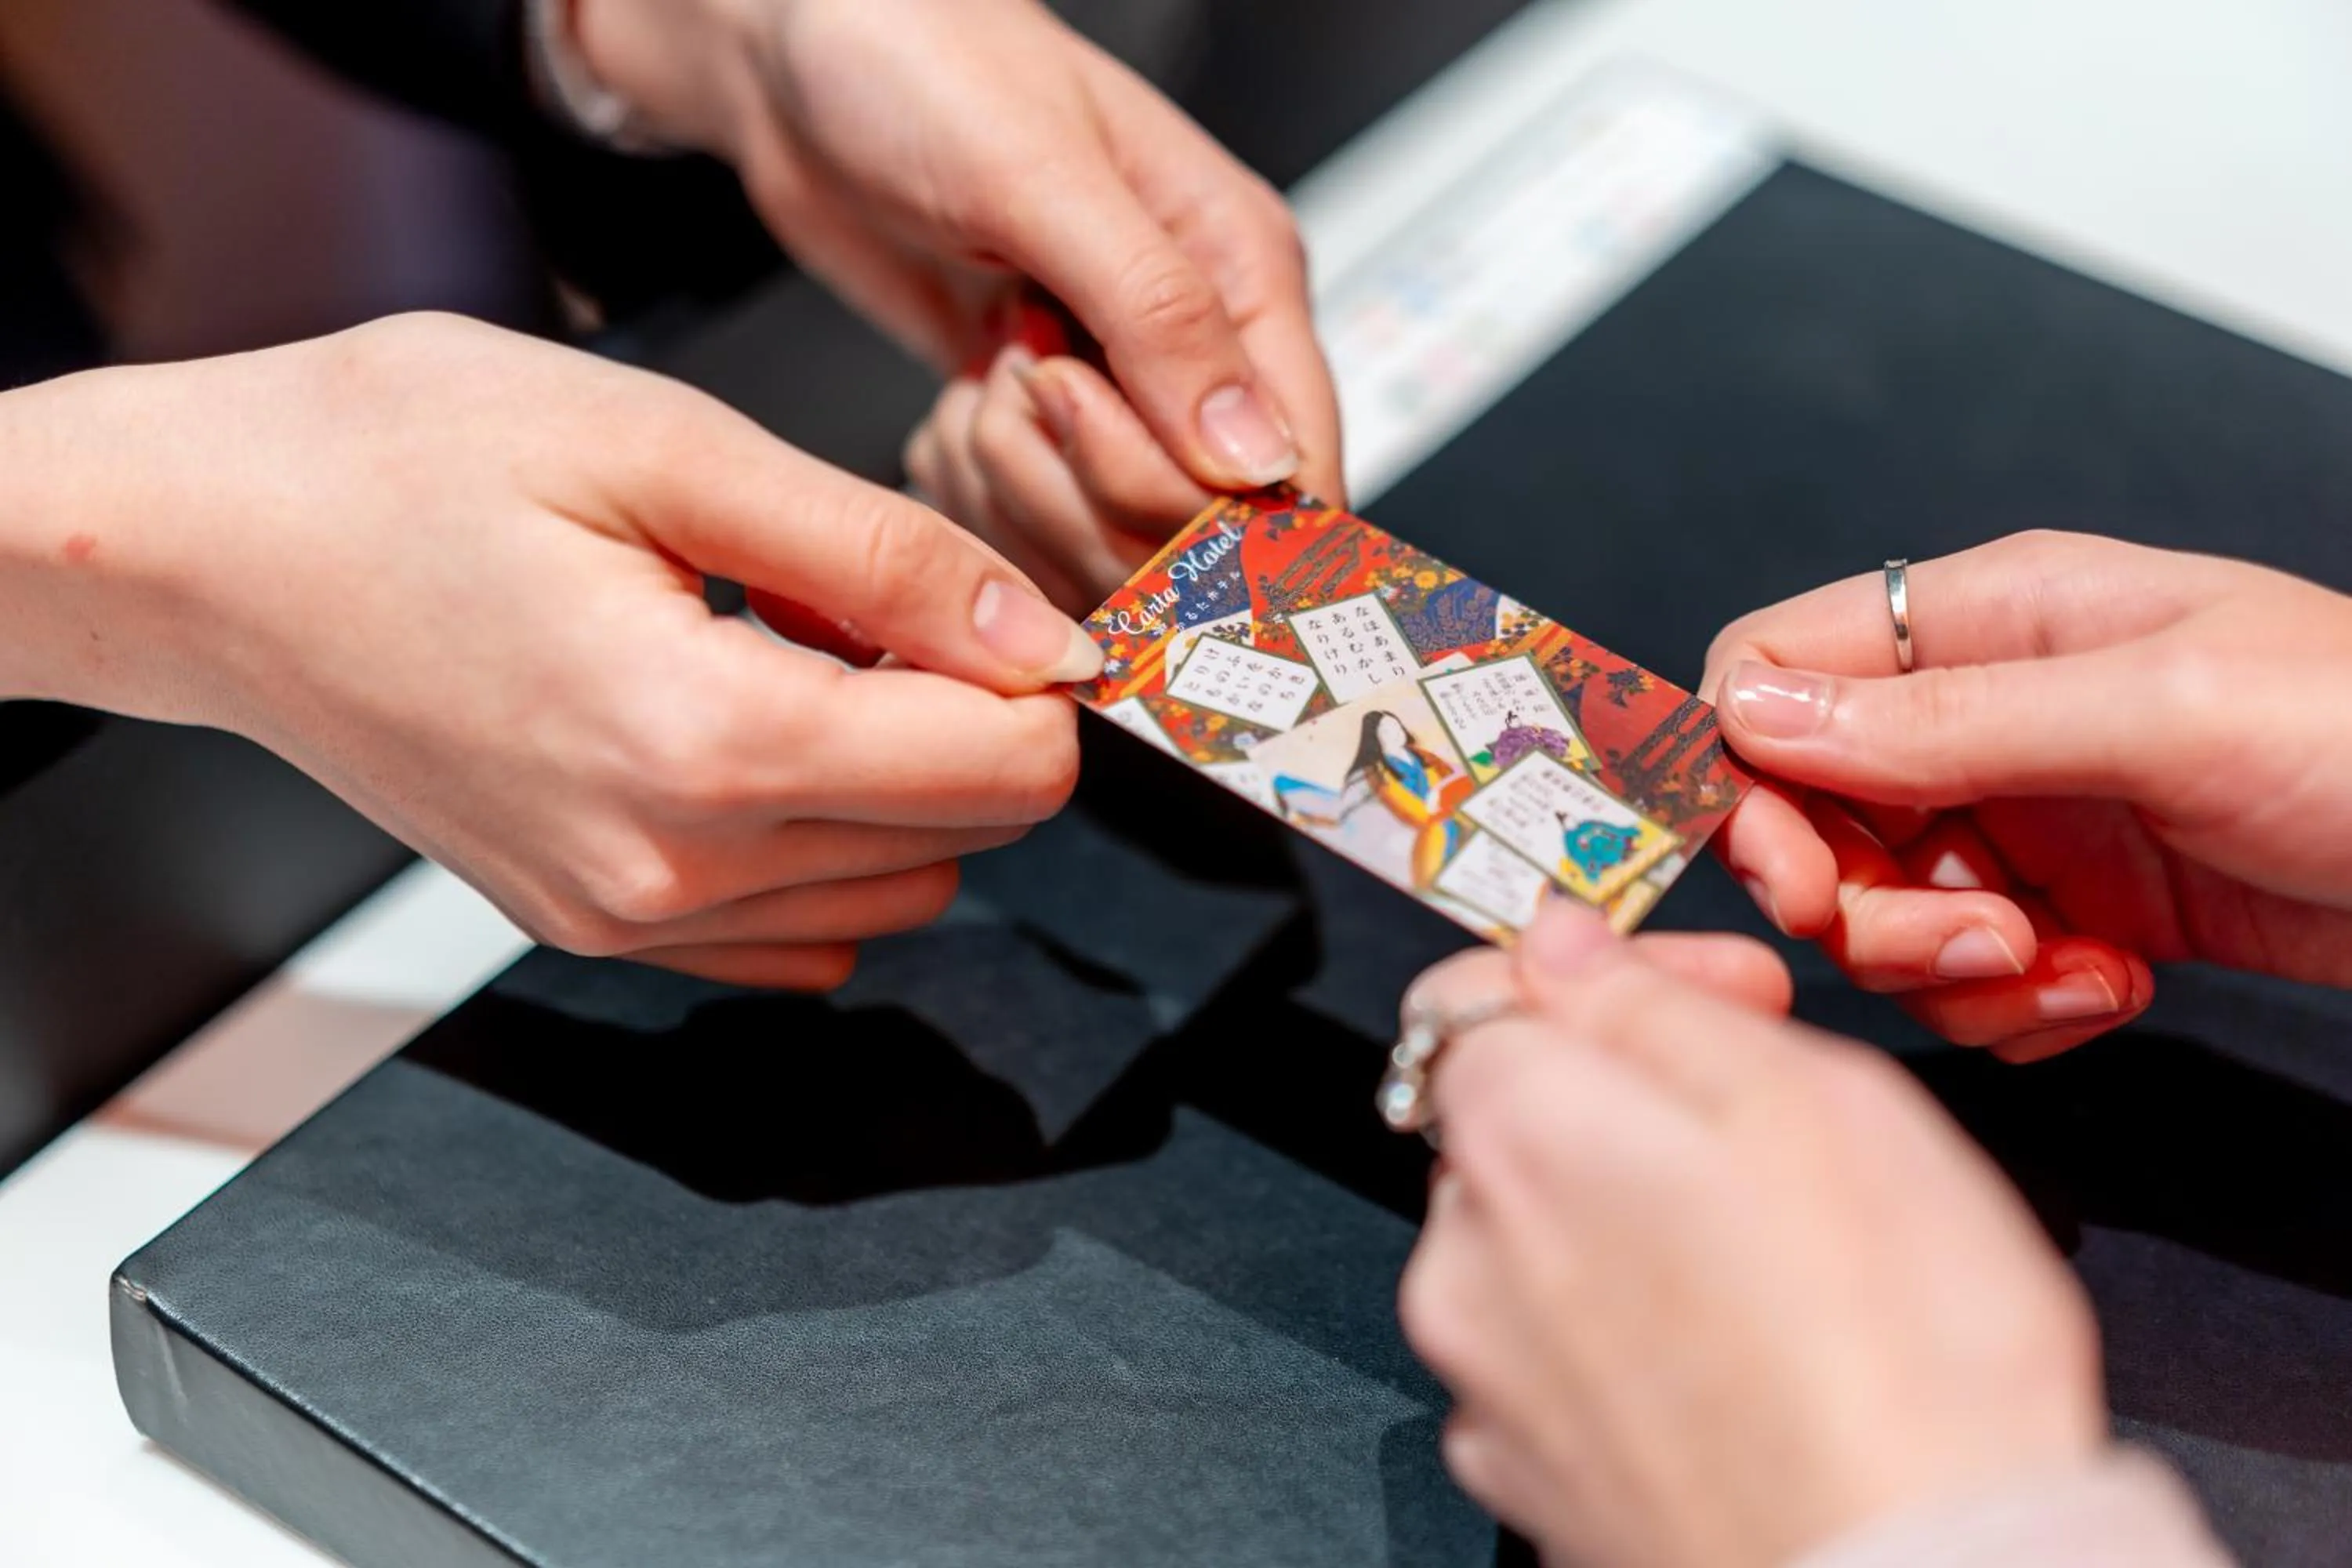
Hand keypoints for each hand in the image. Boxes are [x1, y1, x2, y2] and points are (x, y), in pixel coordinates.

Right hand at [0, 314, 1093, 986]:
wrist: (209, 551)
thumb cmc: (397, 463)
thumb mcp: (665, 447)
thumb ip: (881, 554)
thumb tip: (1039, 638)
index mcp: (704, 744)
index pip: (1005, 772)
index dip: (1030, 674)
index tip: (982, 595)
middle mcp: (671, 871)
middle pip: (968, 837)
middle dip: (967, 718)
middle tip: (867, 597)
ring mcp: (627, 921)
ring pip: (896, 888)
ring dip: (896, 778)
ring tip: (789, 650)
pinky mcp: (594, 927)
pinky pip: (798, 931)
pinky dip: (820, 842)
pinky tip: (747, 729)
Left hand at [570, 0, 1342, 609]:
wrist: (796, 58)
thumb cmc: (920, 63)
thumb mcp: (1041, 178)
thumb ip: (1160, 316)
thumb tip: (1253, 454)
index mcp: (1245, 271)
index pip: (1296, 463)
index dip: (1216, 517)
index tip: (1114, 491)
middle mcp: (1195, 347)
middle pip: (1196, 525)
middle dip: (1088, 482)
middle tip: (1019, 370)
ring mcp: (1115, 393)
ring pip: (1105, 541)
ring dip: (1019, 480)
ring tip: (984, 370)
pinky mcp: (1040, 427)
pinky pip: (1028, 528)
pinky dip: (974, 485)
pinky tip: (952, 404)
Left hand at [1400, 900, 2104, 1567]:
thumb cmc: (1899, 1353)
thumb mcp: (1813, 1098)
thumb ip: (1653, 1002)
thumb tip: (1563, 943)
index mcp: (1518, 1134)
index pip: (1478, 994)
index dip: (1608, 978)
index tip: (1720, 998)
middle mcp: (1463, 1257)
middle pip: (1513, 1124)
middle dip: (1631, 1100)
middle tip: (1778, 1125)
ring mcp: (1488, 1381)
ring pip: (1539, 1245)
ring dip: (1636, 1222)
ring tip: (1781, 1261)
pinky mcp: (1529, 1478)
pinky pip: (1560, 1361)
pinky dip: (1633, 1337)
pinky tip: (1745, 1356)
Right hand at [1703, 530, 2351, 1061]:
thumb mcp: (2155, 711)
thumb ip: (1943, 717)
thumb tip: (1748, 714)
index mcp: (1990, 618)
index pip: (1778, 671)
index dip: (1753, 777)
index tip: (1793, 873)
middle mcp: (1986, 716)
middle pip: (1814, 817)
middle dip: (1867, 902)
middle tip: (1971, 940)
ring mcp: (2028, 817)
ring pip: (1881, 911)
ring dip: (1952, 968)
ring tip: (2071, 970)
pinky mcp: (2073, 911)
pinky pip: (1970, 978)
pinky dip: (2023, 1008)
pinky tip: (2120, 991)